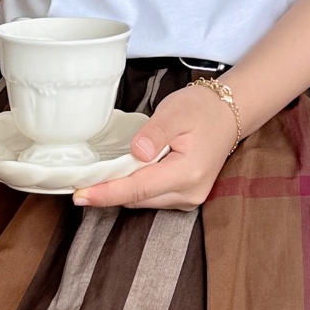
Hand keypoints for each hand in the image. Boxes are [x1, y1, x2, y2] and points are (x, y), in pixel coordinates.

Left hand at [74, 82, 238, 211]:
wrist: (230, 113)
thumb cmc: (202, 109)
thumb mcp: (176, 110)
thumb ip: (154, 132)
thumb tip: (135, 153)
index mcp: (187, 173)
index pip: (138, 188)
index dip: (107, 193)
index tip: (79, 195)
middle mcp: (189, 193)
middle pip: (138, 198)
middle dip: (109, 191)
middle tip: (80, 181)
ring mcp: (189, 199)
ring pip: (143, 201)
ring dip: (122, 189)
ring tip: (101, 174)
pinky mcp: (185, 197)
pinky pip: (152, 197)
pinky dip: (135, 187)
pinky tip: (125, 173)